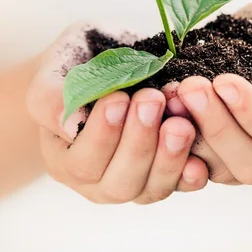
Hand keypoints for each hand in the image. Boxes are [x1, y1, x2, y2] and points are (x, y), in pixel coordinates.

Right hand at [27, 23, 208, 203]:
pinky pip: (180, 185)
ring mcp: (134, 180)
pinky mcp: (165, 174)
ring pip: (151, 189)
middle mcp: (98, 181)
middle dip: (139, 143)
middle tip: (153, 100)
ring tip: (181, 123)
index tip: (119, 97)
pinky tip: (200, 157)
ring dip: (169, 157)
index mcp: (65, 159)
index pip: (83, 163)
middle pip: (120, 183)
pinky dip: (190, 174)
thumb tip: (71, 124)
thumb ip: (51, 98)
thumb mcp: (52, 73)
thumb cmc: (72, 68)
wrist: (99, 63)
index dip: (102, 135)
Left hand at [168, 0, 251, 184]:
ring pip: (219, 169)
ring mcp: (248, 158)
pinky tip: (163, 104)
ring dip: (192, 134)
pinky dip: (177, 138)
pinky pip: (196, 162)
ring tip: (172, 94)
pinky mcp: (218, 155)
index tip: (224, 80)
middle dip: (218, 127)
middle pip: (251, 165)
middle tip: (191, 87)